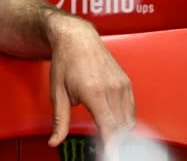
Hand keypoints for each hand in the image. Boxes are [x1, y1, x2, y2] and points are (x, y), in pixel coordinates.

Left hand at [45, 15, 134, 147]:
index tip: (110, 156)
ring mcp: (121, 83)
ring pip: (129, 118)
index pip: (109, 126)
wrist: (78, 38)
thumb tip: (55, 141)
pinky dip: (125, 118)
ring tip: (108, 136)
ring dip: (121, 131)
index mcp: (95, 91)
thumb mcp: (57, 92)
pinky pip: (131, 107)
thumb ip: (59, 120)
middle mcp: (112, 88)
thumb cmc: (66, 61)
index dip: (111, 145)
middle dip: (114, 141)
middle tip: (103, 148)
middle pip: (121, 126)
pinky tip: (115, 122)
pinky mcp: (126, 81)